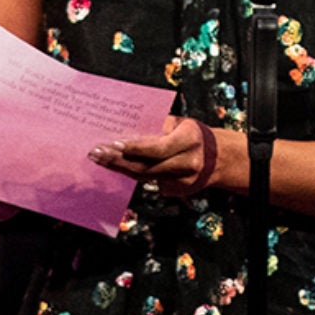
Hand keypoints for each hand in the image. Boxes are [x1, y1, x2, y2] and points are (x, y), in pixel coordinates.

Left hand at [88, 116, 220, 197]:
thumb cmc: (192, 134)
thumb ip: (157, 128)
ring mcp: (183, 181)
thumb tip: (125, 128)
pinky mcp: (177, 191)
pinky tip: (117, 167)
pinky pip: (150, 182)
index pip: (158, 148)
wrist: (219, 158)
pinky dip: (133, 174)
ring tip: (100, 160)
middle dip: (119, 160)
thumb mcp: (180, 124)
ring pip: (145, 177)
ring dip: (121, 168)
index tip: (113, 144)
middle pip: (147, 166)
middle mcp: (188, 163)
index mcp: (190, 140)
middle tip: (96, 154)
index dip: (135, 148)